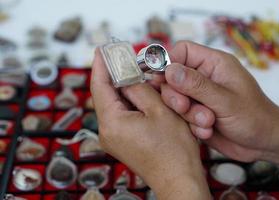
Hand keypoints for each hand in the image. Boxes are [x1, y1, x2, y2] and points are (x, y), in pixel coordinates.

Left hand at [90, 48, 210, 198]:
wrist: (178, 180)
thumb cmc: (174, 150)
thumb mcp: (160, 110)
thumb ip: (140, 89)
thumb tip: (128, 77)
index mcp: (112, 122)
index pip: (99, 86)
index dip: (100, 65)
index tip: (101, 50)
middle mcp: (107, 132)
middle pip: (105, 95)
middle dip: (113, 75)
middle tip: (121, 57)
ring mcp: (113, 139)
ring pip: (114, 105)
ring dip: (122, 89)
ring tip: (132, 72)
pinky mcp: (121, 142)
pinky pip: (120, 116)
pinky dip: (127, 102)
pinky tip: (138, 93)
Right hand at [154, 41, 278, 162]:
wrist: (262, 143)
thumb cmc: (254, 117)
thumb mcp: (225, 100)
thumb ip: (196, 85)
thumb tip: (169, 70)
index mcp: (214, 64)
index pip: (182, 51)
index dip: (168, 62)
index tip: (160, 79)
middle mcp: (203, 77)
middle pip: (172, 77)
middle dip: (175, 95)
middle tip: (184, 107)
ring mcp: (198, 96)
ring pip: (174, 98)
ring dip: (187, 113)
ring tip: (207, 122)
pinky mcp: (195, 112)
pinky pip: (180, 115)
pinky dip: (191, 124)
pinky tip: (207, 130)